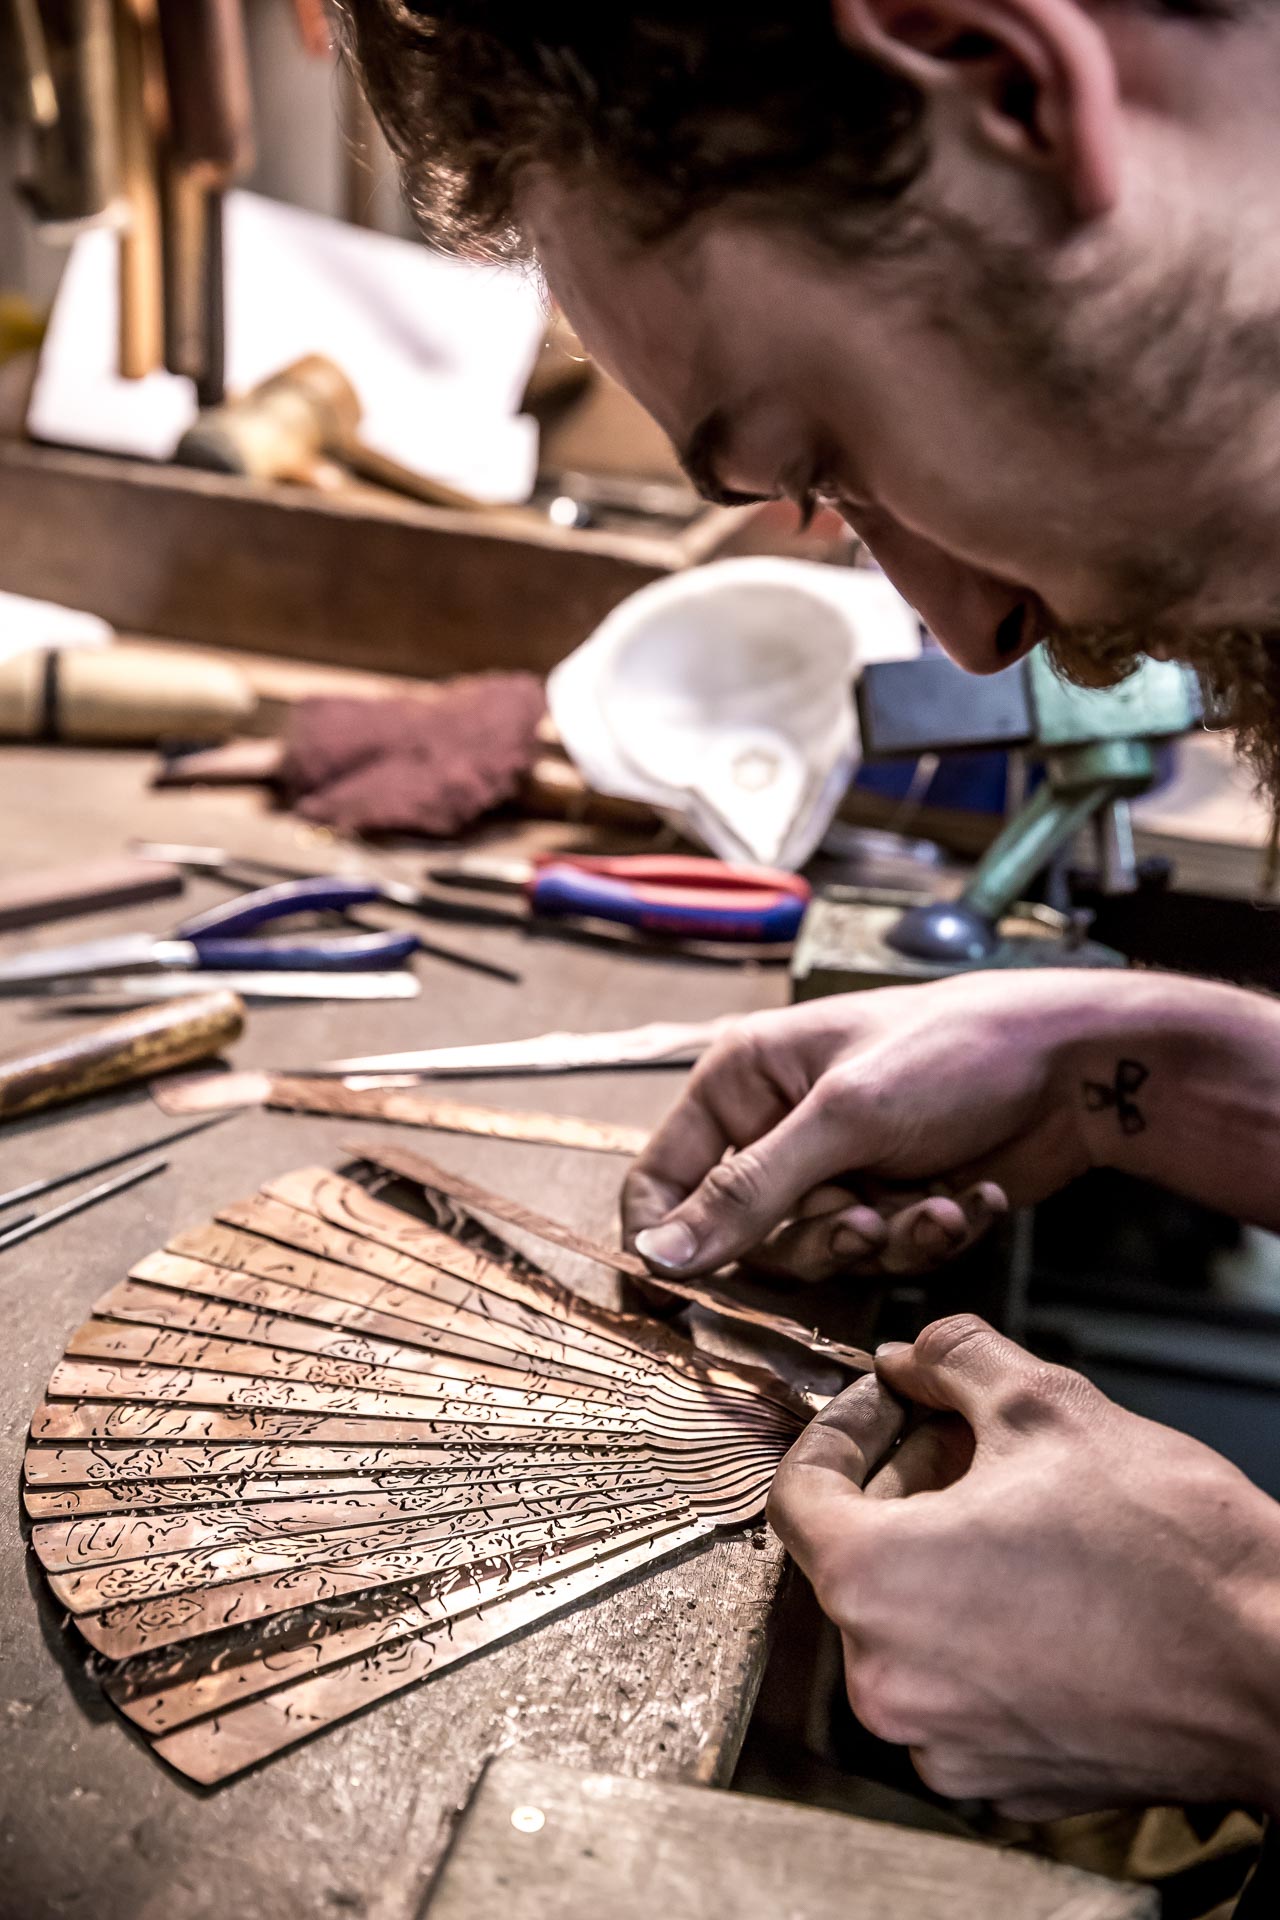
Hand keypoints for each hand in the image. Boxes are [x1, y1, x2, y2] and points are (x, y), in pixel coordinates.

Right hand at [624, 971, 1107, 1280]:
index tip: (669, 1307)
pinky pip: (883, 1256)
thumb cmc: (954, 1052)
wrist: (1077, 1066)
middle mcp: (779, 1128)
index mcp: (743, 1081)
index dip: (661, 1242)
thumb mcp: (844, 1120)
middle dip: (818, 1238)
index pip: (660, 1177)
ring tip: (935, 1206)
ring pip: (821, 1255)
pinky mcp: (893, 1201)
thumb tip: (656, 1256)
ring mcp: (839, 1168)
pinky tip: (972, 1198)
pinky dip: (929, 1235)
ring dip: (886, 1240)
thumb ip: (747, 1194)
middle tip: (866, 1221)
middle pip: (747, 1236)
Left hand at [768, 1316, 1279, 1819]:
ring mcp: (942, 1742)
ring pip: (905, 1622)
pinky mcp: (997, 1779)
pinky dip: (977, 1629)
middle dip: (904, 1482)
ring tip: (1016, 1509)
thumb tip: (909, 1356)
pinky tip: (1040, 1584)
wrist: (1278, 1669)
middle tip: (966, 1439)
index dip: (845, 1427)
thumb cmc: (1171, 1550)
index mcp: (875, 1582)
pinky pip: (955, 1685)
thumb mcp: (1047, 1404)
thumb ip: (952, 1360)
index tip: (888, 1401)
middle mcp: (888, 1680)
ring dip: (940, 1555)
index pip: (801, 1491)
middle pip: (853, 1556)